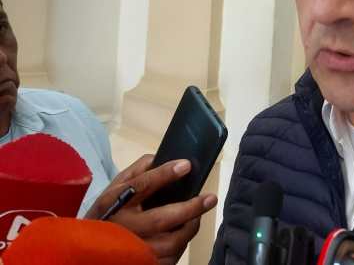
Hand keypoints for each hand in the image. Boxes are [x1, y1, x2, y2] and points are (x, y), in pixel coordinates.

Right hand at [85, 155, 217, 264]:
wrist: (87, 250)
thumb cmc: (106, 214)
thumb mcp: (113, 189)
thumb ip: (136, 172)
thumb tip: (159, 156)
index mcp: (115, 204)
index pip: (141, 186)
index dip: (164, 174)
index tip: (186, 165)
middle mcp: (123, 229)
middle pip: (160, 219)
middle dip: (190, 208)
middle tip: (210, 198)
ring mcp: (132, 251)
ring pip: (169, 244)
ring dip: (189, 228)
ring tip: (197, 216)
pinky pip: (169, 259)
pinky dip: (180, 246)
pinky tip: (183, 233)